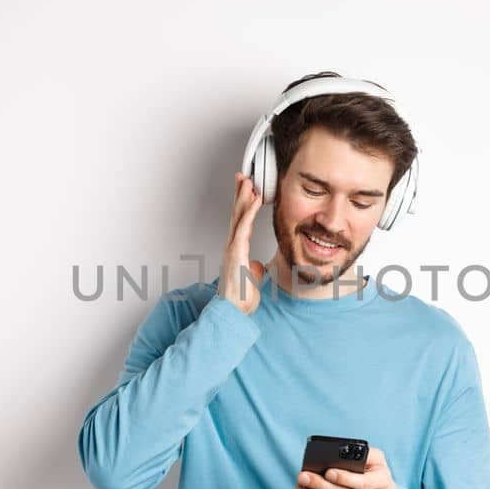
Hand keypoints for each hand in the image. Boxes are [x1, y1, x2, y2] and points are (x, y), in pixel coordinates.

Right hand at [218, 171, 264, 313]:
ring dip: (243, 197)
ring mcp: (232, 248)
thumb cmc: (240, 299)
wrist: (233, 313)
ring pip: (238, 217)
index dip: (243, 205)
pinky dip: (249, 212)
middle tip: (242, 176)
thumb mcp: (251, 280)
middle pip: (236, 214)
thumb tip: (257, 265)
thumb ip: (253, 269)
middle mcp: (232, 246)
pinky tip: (254, 199)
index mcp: (236, 250)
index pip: (240, 222)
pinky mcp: (235, 252)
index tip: (247, 190)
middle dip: (239, 194)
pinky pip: (243, 227)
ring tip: (247, 180)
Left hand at [295, 447, 397, 488]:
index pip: (362, 483)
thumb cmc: (377, 477)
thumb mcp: (378, 462)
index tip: (327, 472)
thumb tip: (340, 452)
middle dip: (321, 486)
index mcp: (382, 482)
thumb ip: (365, 453)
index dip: (344, 478)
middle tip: (303, 476)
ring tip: (300, 488)